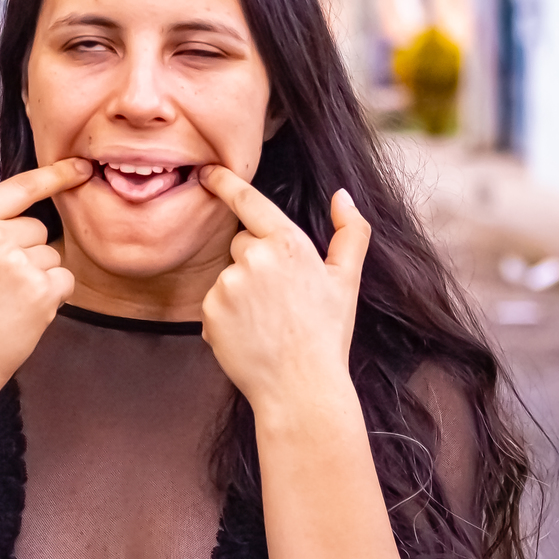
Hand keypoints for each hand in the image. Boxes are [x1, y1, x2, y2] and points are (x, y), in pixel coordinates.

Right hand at [0, 158, 92, 402]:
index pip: (20, 188)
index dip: (55, 175)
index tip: (81, 166)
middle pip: (37, 227)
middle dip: (25, 252)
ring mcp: (17, 263)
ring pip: (51, 254)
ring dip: (37, 277)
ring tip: (5, 301)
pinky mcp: (40, 290)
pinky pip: (64, 279)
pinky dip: (51, 296)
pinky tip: (23, 313)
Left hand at [197, 166, 370, 413]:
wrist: (301, 388)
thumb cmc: (327, 334)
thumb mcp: (347, 280)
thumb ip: (350, 232)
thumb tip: (342, 196)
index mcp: (289, 242)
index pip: (249, 201)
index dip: (225, 182)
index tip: (208, 170)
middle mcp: (254, 256)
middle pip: (241, 243)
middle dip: (255, 262)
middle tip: (280, 299)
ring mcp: (229, 283)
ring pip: (228, 275)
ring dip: (241, 292)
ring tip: (268, 322)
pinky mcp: (210, 310)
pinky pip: (214, 304)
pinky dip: (226, 317)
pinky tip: (250, 335)